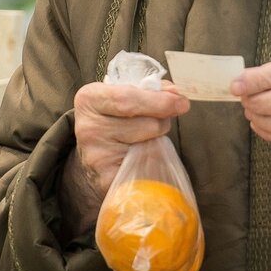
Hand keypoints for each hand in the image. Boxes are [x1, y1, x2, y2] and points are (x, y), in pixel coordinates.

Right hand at [58, 82, 187, 236]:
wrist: (94, 157)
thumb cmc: (114, 120)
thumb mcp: (123, 96)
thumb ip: (150, 90)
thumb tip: (175, 94)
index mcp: (90, 99)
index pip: (127, 99)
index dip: (158, 101)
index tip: (181, 103)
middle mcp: (89, 128)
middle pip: (145, 123)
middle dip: (162, 120)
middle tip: (164, 119)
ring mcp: (97, 156)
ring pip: (150, 145)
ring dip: (157, 140)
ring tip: (145, 138)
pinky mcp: (108, 179)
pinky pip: (146, 168)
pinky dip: (152, 162)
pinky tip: (141, 156)